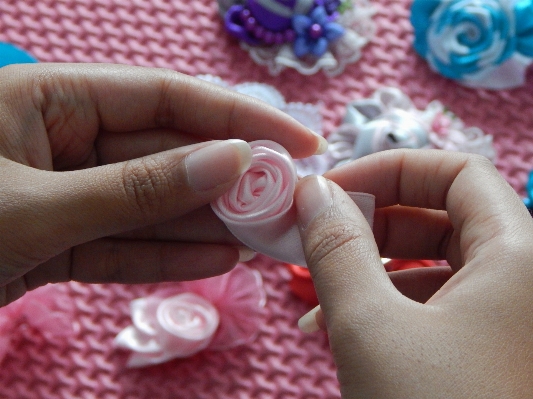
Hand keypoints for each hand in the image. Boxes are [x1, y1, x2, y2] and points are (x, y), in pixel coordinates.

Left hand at [0, 63, 324, 304]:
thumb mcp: (30, 207)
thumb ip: (134, 188)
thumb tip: (230, 160)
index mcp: (46, 99)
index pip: (165, 98)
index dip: (236, 116)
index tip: (296, 139)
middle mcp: (60, 140)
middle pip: (165, 153)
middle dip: (228, 178)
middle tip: (287, 199)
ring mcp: (61, 195)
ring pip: (150, 204)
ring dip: (207, 222)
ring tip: (264, 235)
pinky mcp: (54, 244)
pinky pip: (123, 245)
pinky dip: (167, 256)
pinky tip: (219, 259)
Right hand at [295, 150, 532, 397]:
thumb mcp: (370, 328)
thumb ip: (336, 248)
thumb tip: (313, 192)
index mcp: (522, 255)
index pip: (455, 171)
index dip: (389, 170)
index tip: (330, 193)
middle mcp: (529, 279)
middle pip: (445, 216)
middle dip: (372, 223)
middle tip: (315, 240)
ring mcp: (514, 319)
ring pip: (437, 265)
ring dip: (372, 270)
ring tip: (317, 298)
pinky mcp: (496, 352)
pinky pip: (441, 307)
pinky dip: (391, 306)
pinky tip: (343, 329)